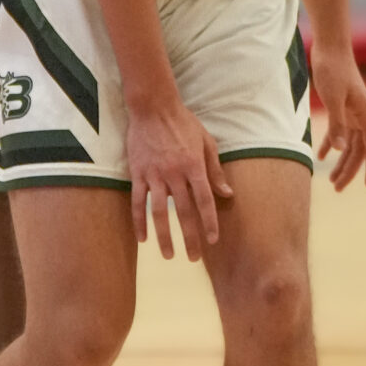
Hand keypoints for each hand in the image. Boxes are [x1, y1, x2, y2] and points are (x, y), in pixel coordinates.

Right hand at [126, 93, 232, 260]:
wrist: (153, 107)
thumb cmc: (184, 123)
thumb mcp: (206, 142)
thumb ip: (215, 170)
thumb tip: (227, 194)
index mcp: (194, 166)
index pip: (204, 200)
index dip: (209, 222)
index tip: (212, 240)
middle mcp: (175, 173)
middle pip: (184, 211)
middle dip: (190, 237)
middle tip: (193, 258)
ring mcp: (154, 175)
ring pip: (160, 212)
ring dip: (164, 236)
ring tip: (168, 255)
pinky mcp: (137, 174)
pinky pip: (137, 202)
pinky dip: (139, 222)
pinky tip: (143, 239)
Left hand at [309, 39, 365, 192]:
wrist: (330, 46)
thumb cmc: (333, 70)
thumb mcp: (333, 98)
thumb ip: (337, 124)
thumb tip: (340, 150)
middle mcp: (363, 115)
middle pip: (360, 150)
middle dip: (350, 170)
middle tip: (336, 188)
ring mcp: (353, 111)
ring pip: (350, 143)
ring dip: (342, 161)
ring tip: (330, 180)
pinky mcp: (343, 106)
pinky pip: (340, 131)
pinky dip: (333, 144)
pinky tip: (322, 155)